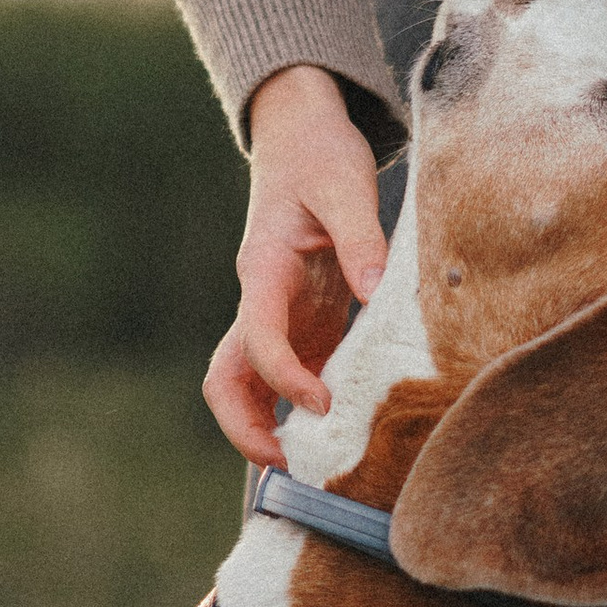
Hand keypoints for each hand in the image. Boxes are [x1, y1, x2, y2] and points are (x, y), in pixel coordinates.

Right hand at [202, 65, 389, 466]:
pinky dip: (303, 410)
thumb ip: (362, 240)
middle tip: (289, 467)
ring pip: (249, 385)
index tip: (321, 404)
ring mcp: (278, 316)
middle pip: (227, 378)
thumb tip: (378, 293)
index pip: (256, 337)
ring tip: (312, 470)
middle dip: (245, 428)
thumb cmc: (320, 154)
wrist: (300, 135)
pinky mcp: (301, 321)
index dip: (282, 378)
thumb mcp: (346, 185)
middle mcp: (260, 300)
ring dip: (267, 428)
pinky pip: (290, 377)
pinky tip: (339, 438)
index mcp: (263, 269)